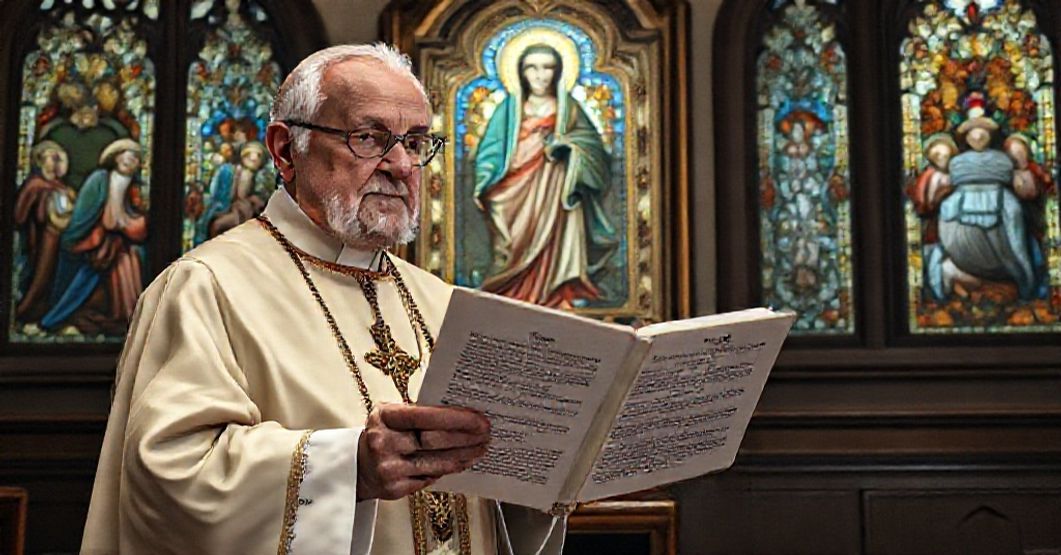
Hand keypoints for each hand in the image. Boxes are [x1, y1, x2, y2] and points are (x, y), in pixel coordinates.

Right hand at [356, 404, 490, 500]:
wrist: (356, 466)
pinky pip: (430, 477)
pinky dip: (450, 469)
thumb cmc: (382, 434)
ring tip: (480, 448)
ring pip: (436, 462)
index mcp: (384, 417)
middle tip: (486, 433)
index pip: (426, 415)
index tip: (478, 418)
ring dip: (463, 455)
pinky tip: (463, 462)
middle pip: (434, 440)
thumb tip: (460, 414)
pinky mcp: (394, 488)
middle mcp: (383, 442)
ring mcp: (389, 467)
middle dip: (465, 437)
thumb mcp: (391, 415)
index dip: (456, 417)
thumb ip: (419, 413)